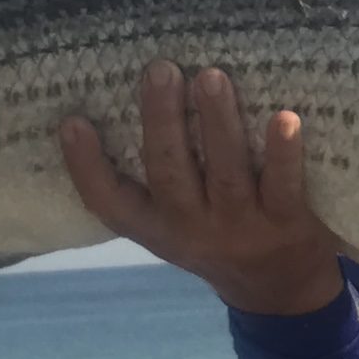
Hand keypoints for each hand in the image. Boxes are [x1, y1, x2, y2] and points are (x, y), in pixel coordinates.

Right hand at [60, 62, 348, 317]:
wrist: (282, 289)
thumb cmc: (219, 233)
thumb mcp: (175, 221)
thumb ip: (157, 174)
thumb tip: (140, 93)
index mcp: (156, 225)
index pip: (110, 202)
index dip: (86, 166)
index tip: (72, 121)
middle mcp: (193, 228)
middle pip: (170, 174)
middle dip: (162, 120)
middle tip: (159, 70)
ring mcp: (240, 227)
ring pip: (225, 175)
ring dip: (217, 124)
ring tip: (210, 77)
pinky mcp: (287, 223)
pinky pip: (283, 186)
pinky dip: (283, 153)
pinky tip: (285, 118)